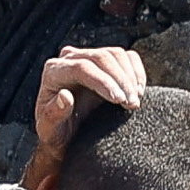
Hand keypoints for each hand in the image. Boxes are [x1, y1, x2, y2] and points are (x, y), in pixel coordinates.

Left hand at [27, 44, 146, 189]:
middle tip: (132, 104)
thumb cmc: (56, 133)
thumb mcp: (50, 131)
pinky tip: (139, 91)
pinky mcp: (105, 60)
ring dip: (130, 77)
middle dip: (120, 80)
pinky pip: (126, 57)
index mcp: (53, 72)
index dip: (103, 82)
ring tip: (135, 102)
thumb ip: (53, 115)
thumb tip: (65, 96)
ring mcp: (88, 56)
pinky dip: (137, 72)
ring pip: (115, 55)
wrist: (67, 133)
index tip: (119, 100)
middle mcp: (68, 58)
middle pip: (100, 58)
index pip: (82, 68)